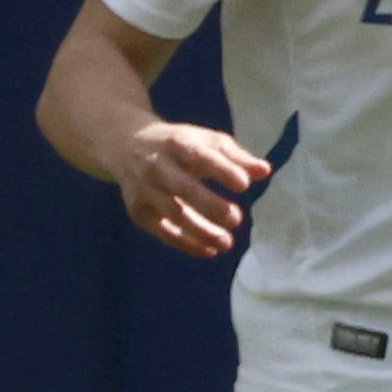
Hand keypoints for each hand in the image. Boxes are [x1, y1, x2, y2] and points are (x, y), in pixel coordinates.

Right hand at [115, 118, 268, 258]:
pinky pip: (161, 230)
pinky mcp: (138, 209)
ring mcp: (144, 189)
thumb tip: (265, 171)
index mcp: (178, 143)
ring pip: (172, 213)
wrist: (126, 145)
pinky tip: (209, 250)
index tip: (245, 185)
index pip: (200, 157)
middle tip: (237, 219)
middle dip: (209, 205)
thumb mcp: (207, 141)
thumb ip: (237, 157)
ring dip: (200, 230)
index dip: (222, 170)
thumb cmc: (180, 144)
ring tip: (227, 242)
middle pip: (183, 188)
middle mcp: (157, 166)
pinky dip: (185, 243)